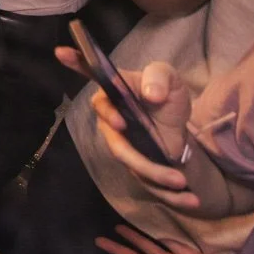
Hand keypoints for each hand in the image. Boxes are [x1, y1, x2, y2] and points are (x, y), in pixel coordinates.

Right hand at [56, 50, 198, 208]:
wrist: (180, 127)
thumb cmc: (167, 97)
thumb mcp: (171, 80)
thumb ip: (160, 78)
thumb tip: (150, 94)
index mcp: (115, 91)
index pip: (91, 75)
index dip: (76, 62)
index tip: (61, 52)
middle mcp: (111, 119)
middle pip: (115, 142)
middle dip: (132, 154)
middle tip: (157, 159)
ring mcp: (122, 145)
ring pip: (133, 165)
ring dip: (157, 176)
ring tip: (181, 182)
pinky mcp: (137, 167)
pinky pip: (149, 183)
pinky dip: (171, 195)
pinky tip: (192, 201)